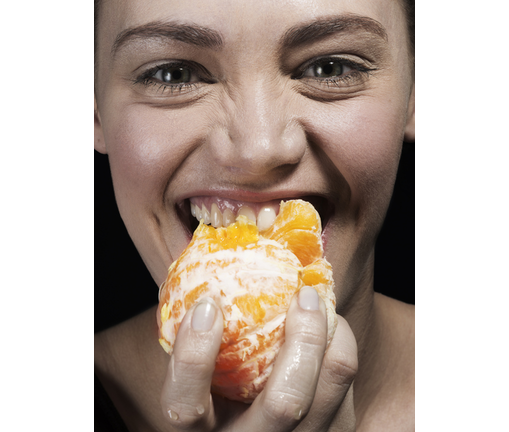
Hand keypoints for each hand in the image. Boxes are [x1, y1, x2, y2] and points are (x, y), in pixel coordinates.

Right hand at [160, 287, 357, 430]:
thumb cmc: (214, 397)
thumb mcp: (193, 381)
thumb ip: (194, 346)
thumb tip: (200, 284)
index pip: (186, 406)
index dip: (193, 356)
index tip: (206, 306)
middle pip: (287, 403)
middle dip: (304, 339)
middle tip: (304, 295)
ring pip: (330, 392)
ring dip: (332, 336)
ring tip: (319, 306)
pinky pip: (347, 390)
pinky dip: (341, 349)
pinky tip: (328, 332)